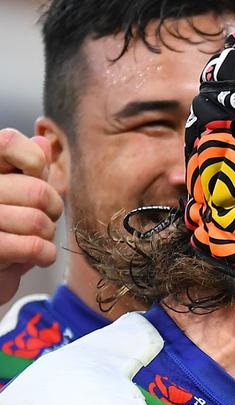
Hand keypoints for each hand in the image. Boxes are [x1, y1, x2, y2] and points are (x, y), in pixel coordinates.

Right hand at [0, 128, 63, 304]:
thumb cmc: (4, 231)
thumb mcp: (17, 194)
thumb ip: (29, 168)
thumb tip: (43, 142)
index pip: (8, 141)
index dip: (34, 162)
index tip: (33, 177)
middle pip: (37, 191)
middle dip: (52, 209)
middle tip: (42, 219)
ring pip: (38, 221)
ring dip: (47, 234)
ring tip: (33, 238)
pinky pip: (34, 247)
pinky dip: (46, 255)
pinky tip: (37, 257)